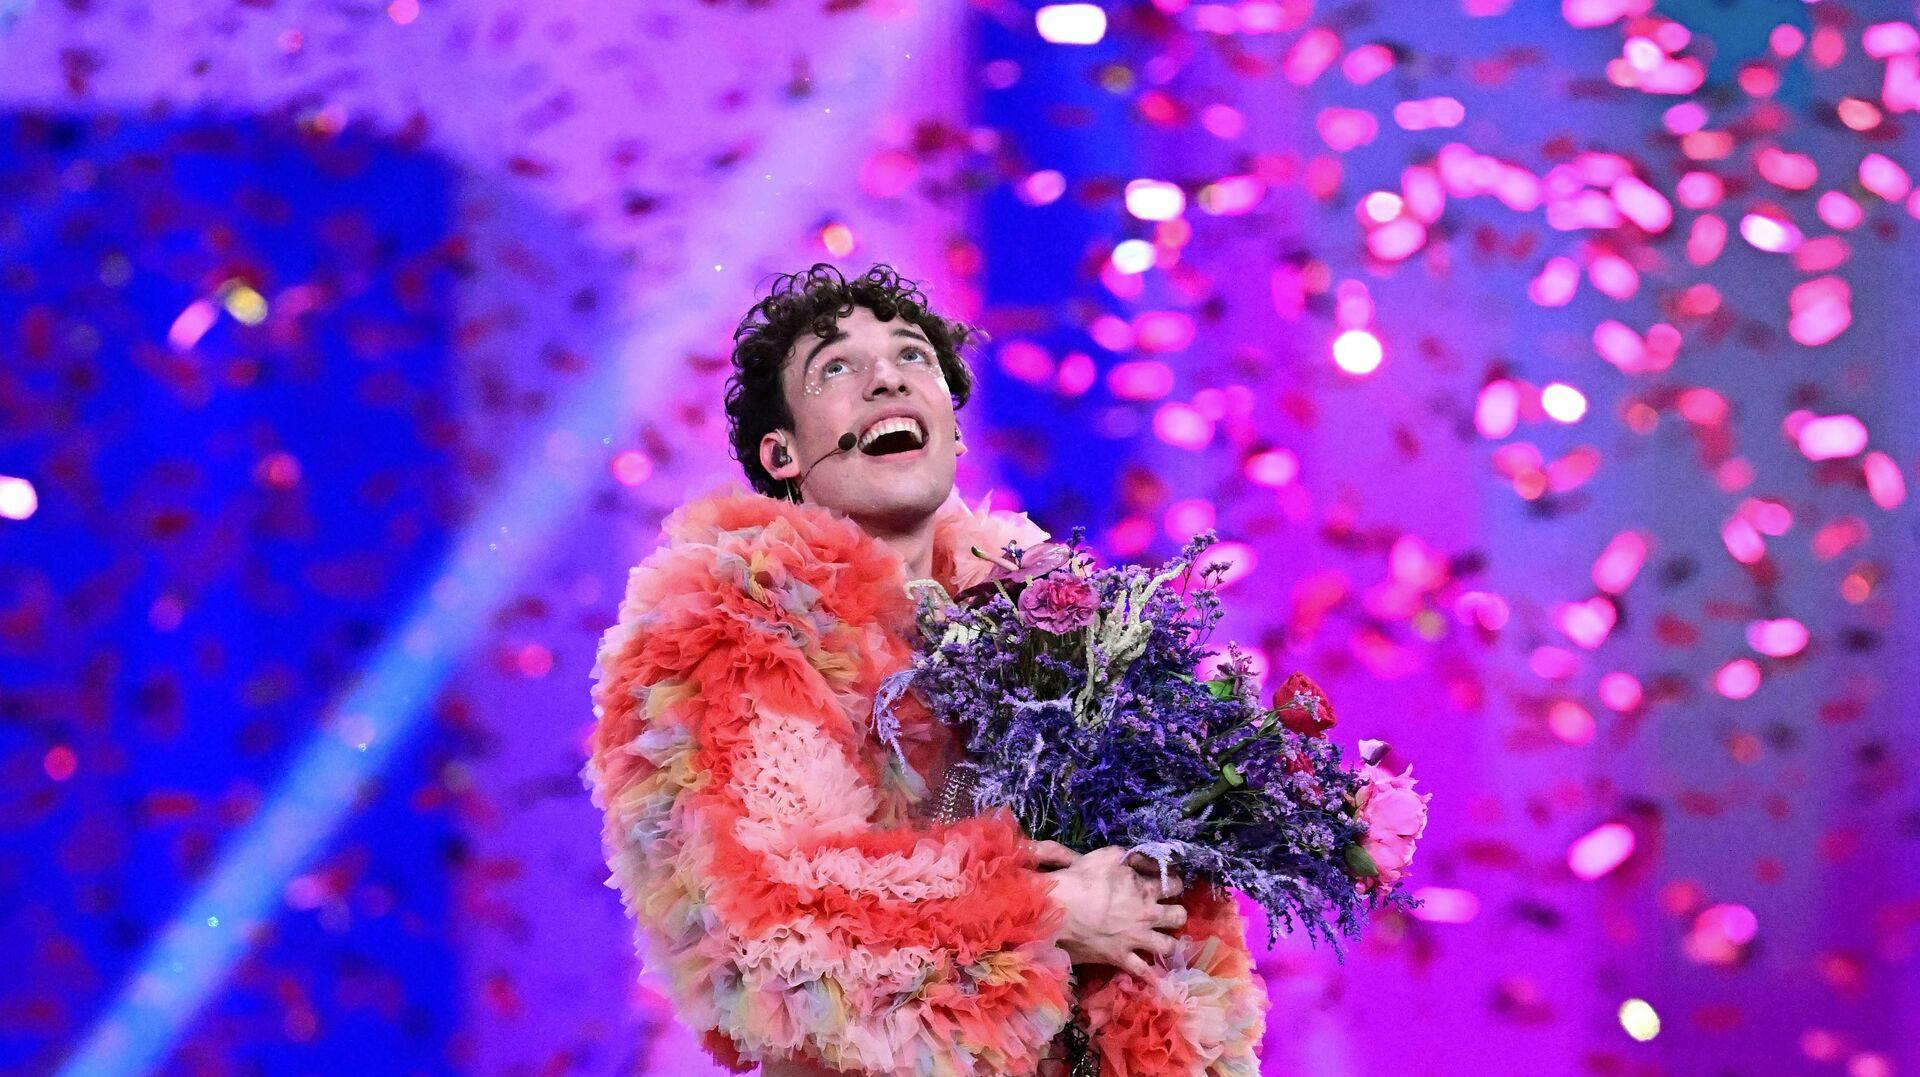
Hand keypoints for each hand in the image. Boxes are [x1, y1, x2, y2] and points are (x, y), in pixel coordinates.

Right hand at [1036, 844, 1186, 977]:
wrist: (1057, 910)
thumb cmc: (1080, 880)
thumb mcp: (1107, 856)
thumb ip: (1129, 856)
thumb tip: (1142, 858)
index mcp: (1145, 888)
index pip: (1176, 885)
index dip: (1176, 883)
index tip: (1170, 884)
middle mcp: (1147, 915)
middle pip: (1179, 917)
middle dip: (1177, 913)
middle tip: (1168, 912)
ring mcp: (1136, 939)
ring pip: (1168, 946)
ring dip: (1168, 942)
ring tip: (1162, 940)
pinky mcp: (1121, 958)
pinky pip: (1142, 972)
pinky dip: (1150, 976)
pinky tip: (1156, 977)